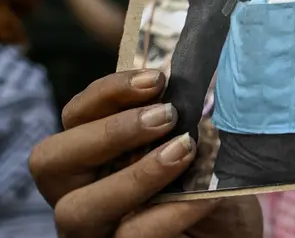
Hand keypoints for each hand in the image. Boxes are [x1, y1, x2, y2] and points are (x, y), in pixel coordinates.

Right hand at [28, 69, 260, 237]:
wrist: (234, 232)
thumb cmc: (213, 186)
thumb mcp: (202, 146)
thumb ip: (186, 120)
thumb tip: (198, 82)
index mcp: (94, 155)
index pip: (75, 116)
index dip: (108, 92)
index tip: (157, 79)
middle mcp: (81, 192)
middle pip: (52, 160)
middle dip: (107, 132)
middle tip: (164, 116)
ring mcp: (96, 230)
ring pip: (76, 208)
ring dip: (133, 175)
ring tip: (183, 152)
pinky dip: (169, 213)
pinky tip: (204, 197)